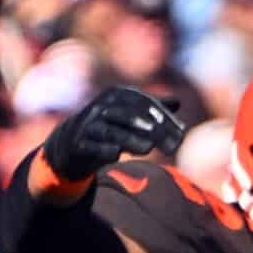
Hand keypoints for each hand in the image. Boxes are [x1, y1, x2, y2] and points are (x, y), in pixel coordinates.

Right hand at [41, 86, 186, 186]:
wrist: (71, 144)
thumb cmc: (108, 128)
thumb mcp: (129, 116)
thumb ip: (152, 109)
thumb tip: (177, 102)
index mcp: (116, 96)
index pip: (142, 102)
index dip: (163, 116)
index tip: (181, 132)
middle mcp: (102, 107)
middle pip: (129, 116)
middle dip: (152, 129)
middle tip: (171, 144)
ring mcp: (88, 125)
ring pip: (110, 131)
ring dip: (130, 139)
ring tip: (148, 149)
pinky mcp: (78, 143)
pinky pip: (91, 146)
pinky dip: (103, 150)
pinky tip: (116, 155)